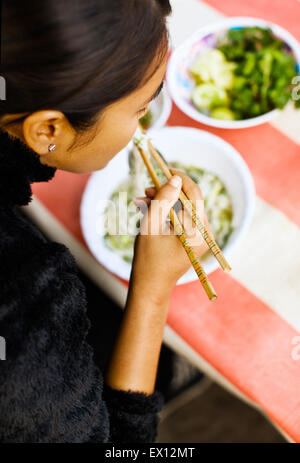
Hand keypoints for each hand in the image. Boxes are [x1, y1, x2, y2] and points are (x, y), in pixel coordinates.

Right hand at [130, 168, 213, 303]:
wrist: (151, 287)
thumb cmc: (148, 259)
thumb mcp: (151, 225)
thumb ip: (162, 199)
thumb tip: (175, 178)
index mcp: (198, 231)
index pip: (195, 194)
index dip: (180, 178)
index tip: (165, 168)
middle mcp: (205, 233)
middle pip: (189, 201)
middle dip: (167, 192)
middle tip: (147, 188)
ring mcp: (201, 237)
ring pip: (183, 208)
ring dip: (164, 202)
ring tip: (142, 199)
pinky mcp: (194, 239)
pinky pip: (182, 218)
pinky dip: (166, 213)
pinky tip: (148, 209)